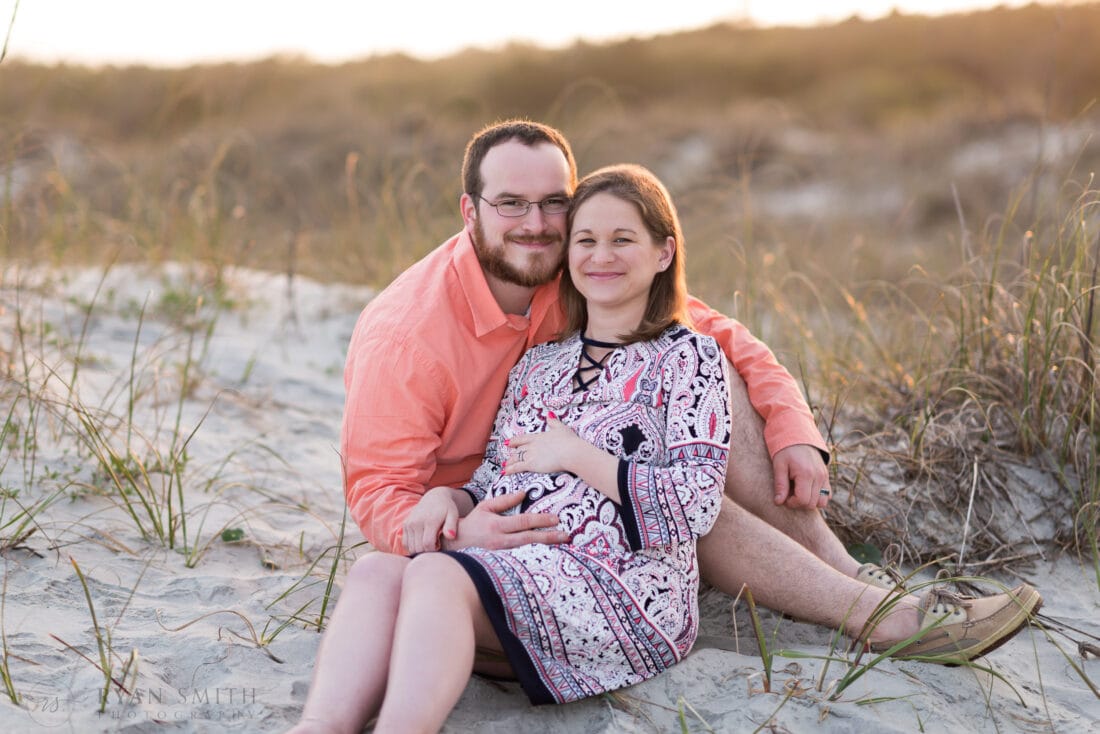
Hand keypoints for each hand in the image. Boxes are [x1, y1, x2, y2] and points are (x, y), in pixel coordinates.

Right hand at [402, 486, 459, 553]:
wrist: (434, 497)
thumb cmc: (447, 508)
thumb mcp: (453, 515)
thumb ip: (452, 526)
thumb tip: (451, 536)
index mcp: (429, 521)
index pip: (428, 544)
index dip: (434, 550)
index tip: (440, 547)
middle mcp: (416, 522)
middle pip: (418, 547)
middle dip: (427, 552)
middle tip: (435, 546)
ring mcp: (409, 524)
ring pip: (411, 547)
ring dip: (420, 550)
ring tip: (430, 543)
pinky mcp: (405, 525)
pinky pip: (405, 543)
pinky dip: (413, 547)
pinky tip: (422, 542)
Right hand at [443, 490, 569, 550]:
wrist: (455, 544)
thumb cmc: (472, 523)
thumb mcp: (485, 507)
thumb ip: (504, 500)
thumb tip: (523, 493)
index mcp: (497, 525)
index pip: (523, 522)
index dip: (540, 520)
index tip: (555, 519)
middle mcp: (500, 541)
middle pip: (528, 539)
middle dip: (548, 537)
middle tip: (565, 535)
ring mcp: (501, 553)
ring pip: (526, 550)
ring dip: (544, 546)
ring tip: (560, 542)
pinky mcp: (501, 561)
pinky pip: (520, 556)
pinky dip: (534, 554)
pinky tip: (547, 552)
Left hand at [502, 414, 582, 475]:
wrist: (570, 452)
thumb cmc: (568, 441)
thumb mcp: (561, 428)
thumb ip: (553, 422)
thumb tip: (550, 415)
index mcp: (538, 437)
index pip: (522, 439)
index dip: (514, 441)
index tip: (507, 443)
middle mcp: (532, 445)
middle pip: (518, 450)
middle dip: (512, 454)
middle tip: (507, 458)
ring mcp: (530, 455)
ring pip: (516, 458)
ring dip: (510, 462)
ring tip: (505, 467)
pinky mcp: (531, 464)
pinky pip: (517, 467)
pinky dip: (510, 470)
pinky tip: (505, 472)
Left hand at [772, 444, 830, 509]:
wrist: (798, 436)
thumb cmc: (785, 450)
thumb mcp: (779, 465)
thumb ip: (780, 485)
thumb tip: (779, 502)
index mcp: (806, 474)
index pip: (802, 500)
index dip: (791, 503)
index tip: (783, 497)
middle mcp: (819, 476)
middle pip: (812, 504)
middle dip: (798, 503)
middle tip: (788, 493)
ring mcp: (824, 476)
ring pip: (822, 502)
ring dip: (809, 502)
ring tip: (797, 492)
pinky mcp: (826, 476)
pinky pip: (827, 495)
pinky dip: (817, 497)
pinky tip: (806, 489)